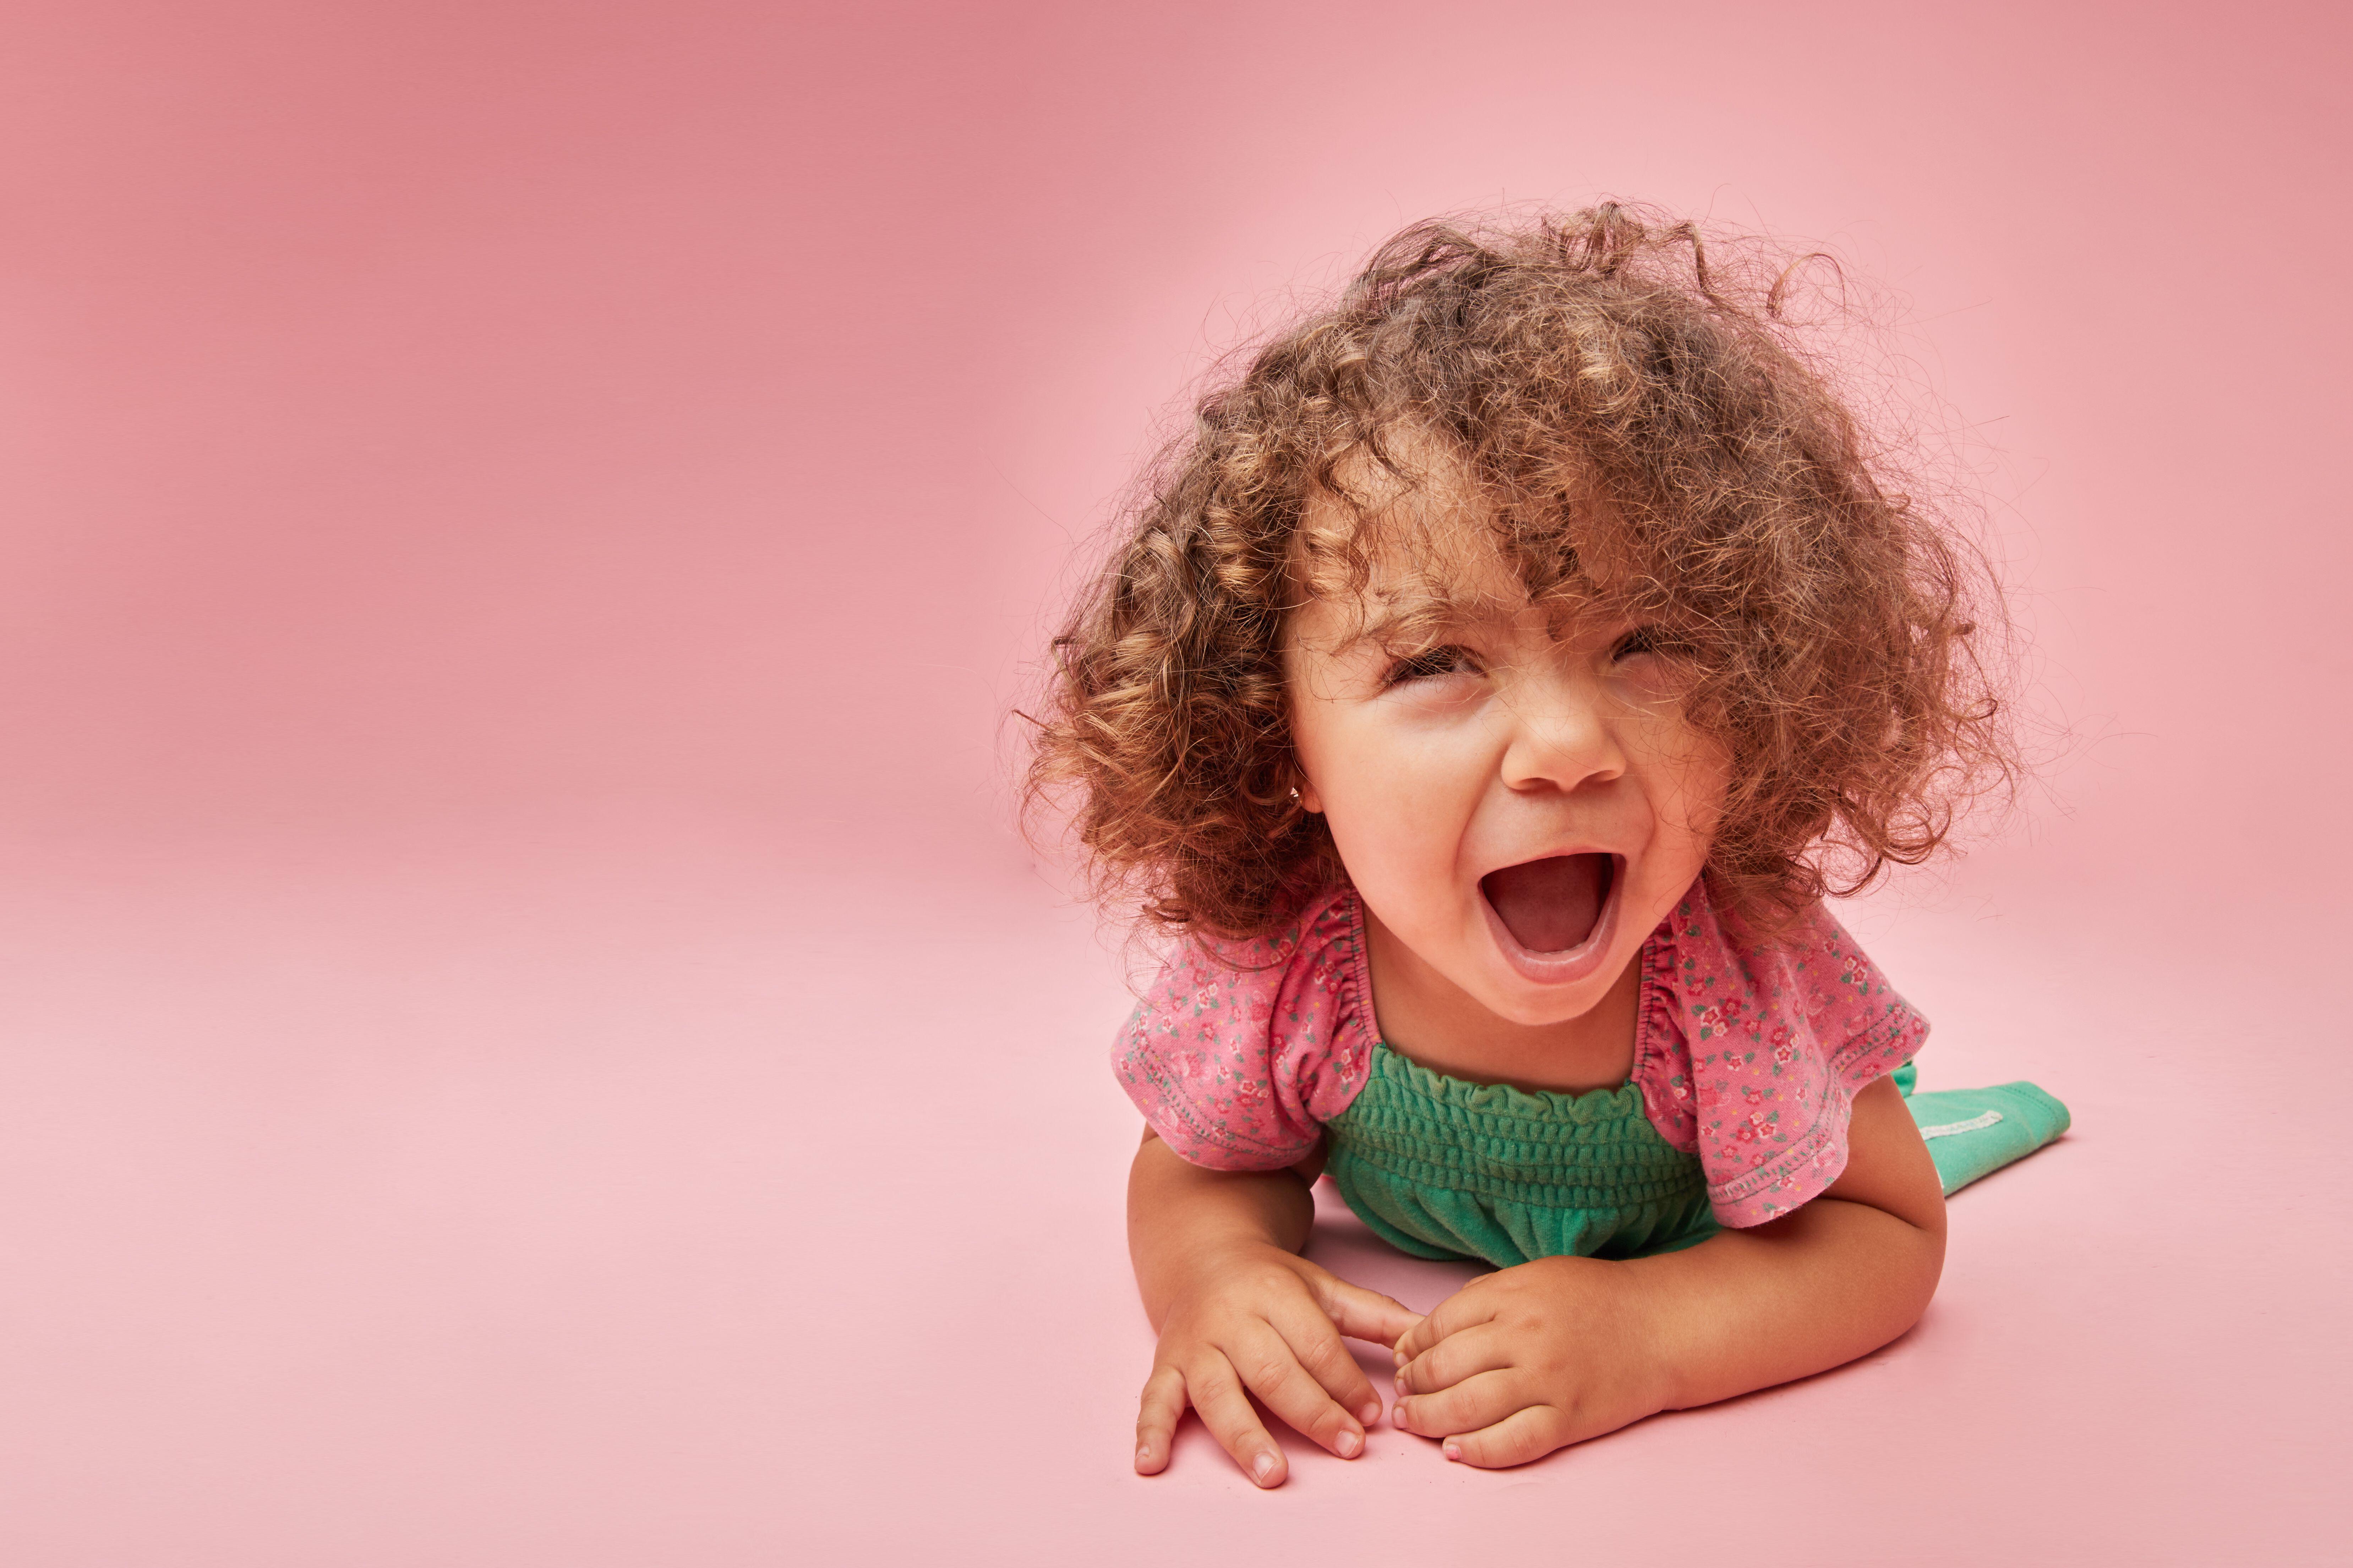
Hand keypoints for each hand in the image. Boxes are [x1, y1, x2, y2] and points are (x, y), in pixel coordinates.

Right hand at [1136, 1243, 1420, 1486]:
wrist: (1201, 1255)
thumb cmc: (1271, 1282)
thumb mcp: (1323, 1288)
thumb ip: (1375, 1315)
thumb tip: (1428, 1337)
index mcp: (1274, 1292)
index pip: (1316, 1344)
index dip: (1347, 1382)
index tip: (1375, 1416)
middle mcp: (1231, 1317)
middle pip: (1273, 1371)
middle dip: (1314, 1412)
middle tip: (1348, 1447)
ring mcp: (1195, 1344)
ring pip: (1218, 1392)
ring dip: (1245, 1435)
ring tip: (1273, 1473)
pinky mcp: (1165, 1365)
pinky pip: (1154, 1399)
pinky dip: (1150, 1433)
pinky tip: (1151, 1464)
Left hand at [1389, 1255, 1668, 1467]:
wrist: (1661, 1324)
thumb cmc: (1595, 1298)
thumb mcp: (1533, 1277)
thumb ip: (1482, 1298)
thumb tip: (1426, 1332)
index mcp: (1511, 1295)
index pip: (1438, 1325)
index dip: (1411, 1347)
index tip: (1402, 1359)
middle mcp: (1524, 1336)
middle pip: (1444, 1368)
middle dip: (1412, 1385)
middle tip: (1402, 1395)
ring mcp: (1547, 1380)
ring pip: (1468, 1407)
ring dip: (1429, 1419)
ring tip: (1413, 1422)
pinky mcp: (1570, 1418)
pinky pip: (1514, 1442)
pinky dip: (1478, 1452)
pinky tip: (1455, 1450)